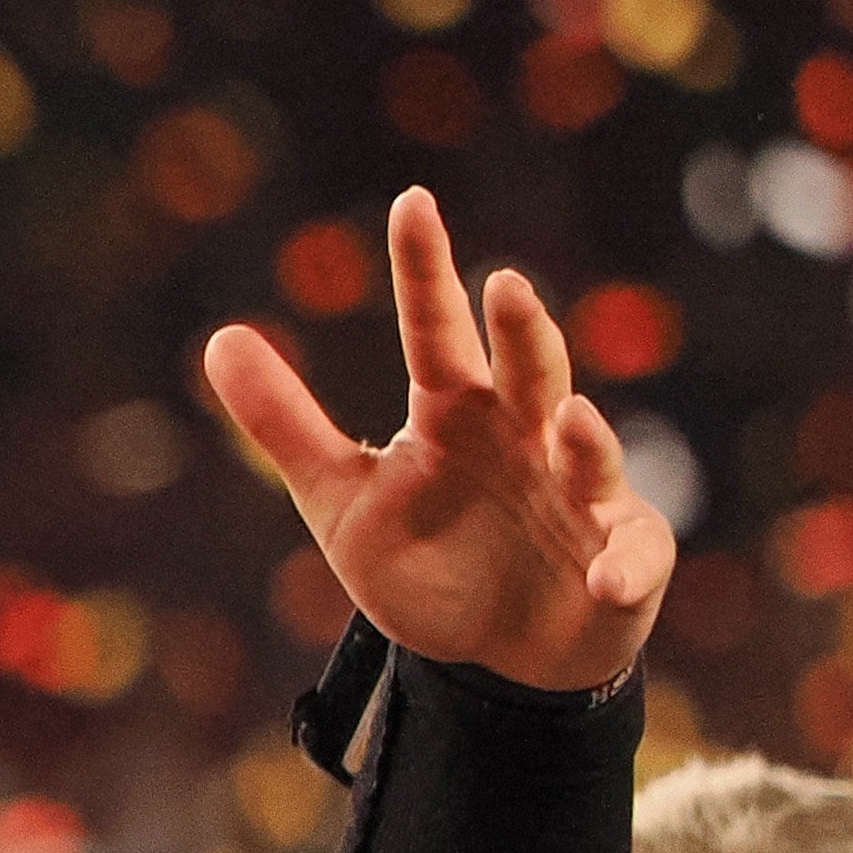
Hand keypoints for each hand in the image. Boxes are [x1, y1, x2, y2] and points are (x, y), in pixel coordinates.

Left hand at [205, 188, 671, 694]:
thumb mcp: (342, 499)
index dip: (424, 272)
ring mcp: (580, 495)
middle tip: (504, 287)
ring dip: (584, 437)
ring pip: (589, 454)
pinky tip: (606, 577)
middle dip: (522, 334)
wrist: (499, 649)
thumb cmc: (431, 558)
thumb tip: (219, 338)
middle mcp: (526, 437)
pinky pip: (633, 558)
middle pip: (527, 373)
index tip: (411, 203)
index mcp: (456, 414)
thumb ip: (286, 425)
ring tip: (568, 417)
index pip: (434, 333)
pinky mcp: (623, 561)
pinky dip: (625, 566)